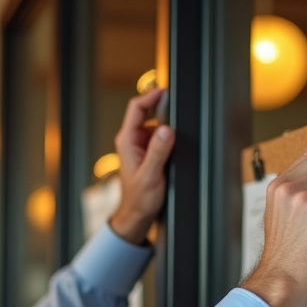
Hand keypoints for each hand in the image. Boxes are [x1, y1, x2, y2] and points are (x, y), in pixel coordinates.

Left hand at [108, 87, 175, 244]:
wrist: (137, 215)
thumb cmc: (139, 199)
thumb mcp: (151, 175)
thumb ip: (158, 152)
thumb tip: (166, 130)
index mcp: (127, 141)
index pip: (136, 107)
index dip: (151, 96)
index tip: (166, 91)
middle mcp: (131, 140)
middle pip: (147, 113)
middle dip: (164, 112)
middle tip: (178, 117)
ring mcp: (139, 145)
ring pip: (155, 125)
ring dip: (166, 129)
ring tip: (174, 145)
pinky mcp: (147, 152)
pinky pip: (158, 138)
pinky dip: (167, 139)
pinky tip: (173, 151)